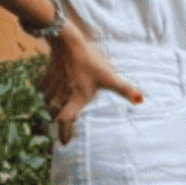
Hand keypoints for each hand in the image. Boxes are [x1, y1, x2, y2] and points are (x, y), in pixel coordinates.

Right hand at [42, 26, 141, 144]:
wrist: (66, 41)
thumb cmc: (89, 61)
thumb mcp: (109, 76)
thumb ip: (124, 90)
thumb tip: (141, 100)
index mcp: (76, 98)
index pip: (65, 121)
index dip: (64, 133)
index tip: (65, 143)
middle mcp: (61, 96)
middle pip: (55, 115)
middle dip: (59, 123)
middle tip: (66, 129)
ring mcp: (51, 88)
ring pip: (49, 105)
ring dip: (54, 110)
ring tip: (61, 114)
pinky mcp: (45, 79)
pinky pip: (45, 93)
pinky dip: (49, 97)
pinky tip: (56, 96)